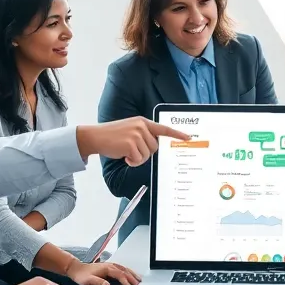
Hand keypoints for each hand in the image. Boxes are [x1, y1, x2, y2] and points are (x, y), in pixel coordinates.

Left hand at [67, 261, 141, 284]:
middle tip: (138, 284)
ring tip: (138, 279)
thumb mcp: (89, 280)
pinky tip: (131, 274)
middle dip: (132, 278)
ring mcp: (110, 265)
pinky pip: (122, 268)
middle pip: (124, 271)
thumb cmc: (82, 275)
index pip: (119, 274)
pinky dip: (128, 272)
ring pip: (124, 269)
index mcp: (106, 268)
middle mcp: (110, 265)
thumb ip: (99, 282)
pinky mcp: (110, 267)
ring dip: (132, 274)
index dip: (125, 280)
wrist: (77, 269)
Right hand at [77, 118, 191, 166]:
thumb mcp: (130, 129)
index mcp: (143, 122)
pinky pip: (139, 159)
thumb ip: (143, 134)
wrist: (96, 136)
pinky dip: (132, 162)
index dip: (177, 134)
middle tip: (132, 151)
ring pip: (147, 155)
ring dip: (137, 158)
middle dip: (145, 153)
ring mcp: (136, 134)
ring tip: (126, 152)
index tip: (188, 138)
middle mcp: (141, 126)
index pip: (163, 128)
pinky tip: (123, 156)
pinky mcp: (130, 144)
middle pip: (155, 147)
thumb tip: (155, 146)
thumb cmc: (113, 136)